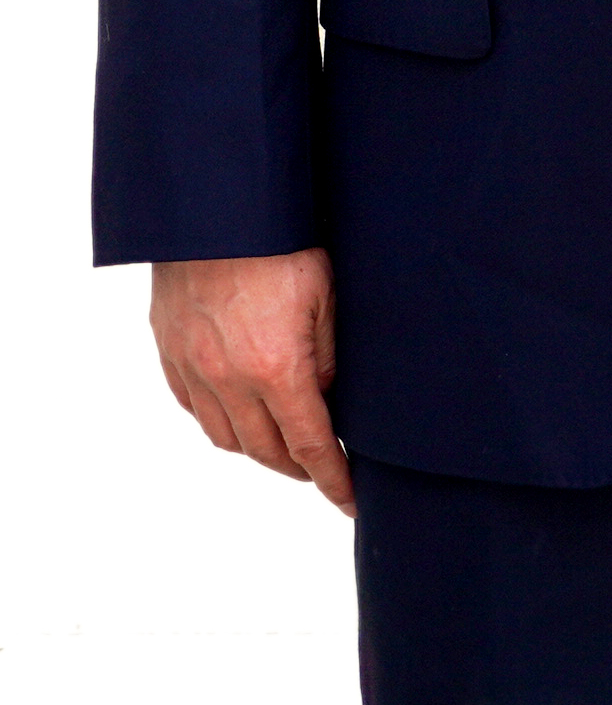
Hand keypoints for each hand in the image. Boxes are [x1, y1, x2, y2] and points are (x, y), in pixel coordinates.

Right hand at [150, 248, 354, 515]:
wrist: (216, 203)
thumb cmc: (280, 239)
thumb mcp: (327, 294)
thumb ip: (330, 354)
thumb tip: (327, 398)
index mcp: (277, 368)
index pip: (310, 446)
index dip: (333, 481)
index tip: (349, 501)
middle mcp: (229, 377)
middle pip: (267, 451)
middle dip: (299, 468)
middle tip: (320, 468)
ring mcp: (193, 365)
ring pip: (226, 437)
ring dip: (258, 448)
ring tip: (282, 443)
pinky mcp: (170, 348)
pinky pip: (193, 406)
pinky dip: (219, 420)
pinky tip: (238, 413)